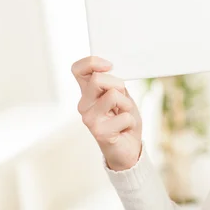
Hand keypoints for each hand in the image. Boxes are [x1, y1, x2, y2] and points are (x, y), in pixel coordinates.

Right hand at [71, 56, 142, 170]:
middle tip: (122, 101)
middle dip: (118, 85)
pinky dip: (131, 121)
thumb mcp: (122, 96)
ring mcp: (89, 119)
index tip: (109, 65)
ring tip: (124, 115)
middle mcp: (84, 105)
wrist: (128, 148)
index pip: (78, 69)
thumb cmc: (124, 120)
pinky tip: (124, 129)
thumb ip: (114, 84)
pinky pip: (124, 116)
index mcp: (88, 92)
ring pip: (113, 95)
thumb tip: (109, 70)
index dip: (92, 62)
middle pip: (97, 79)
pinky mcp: (99, 132)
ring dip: (127, 104)